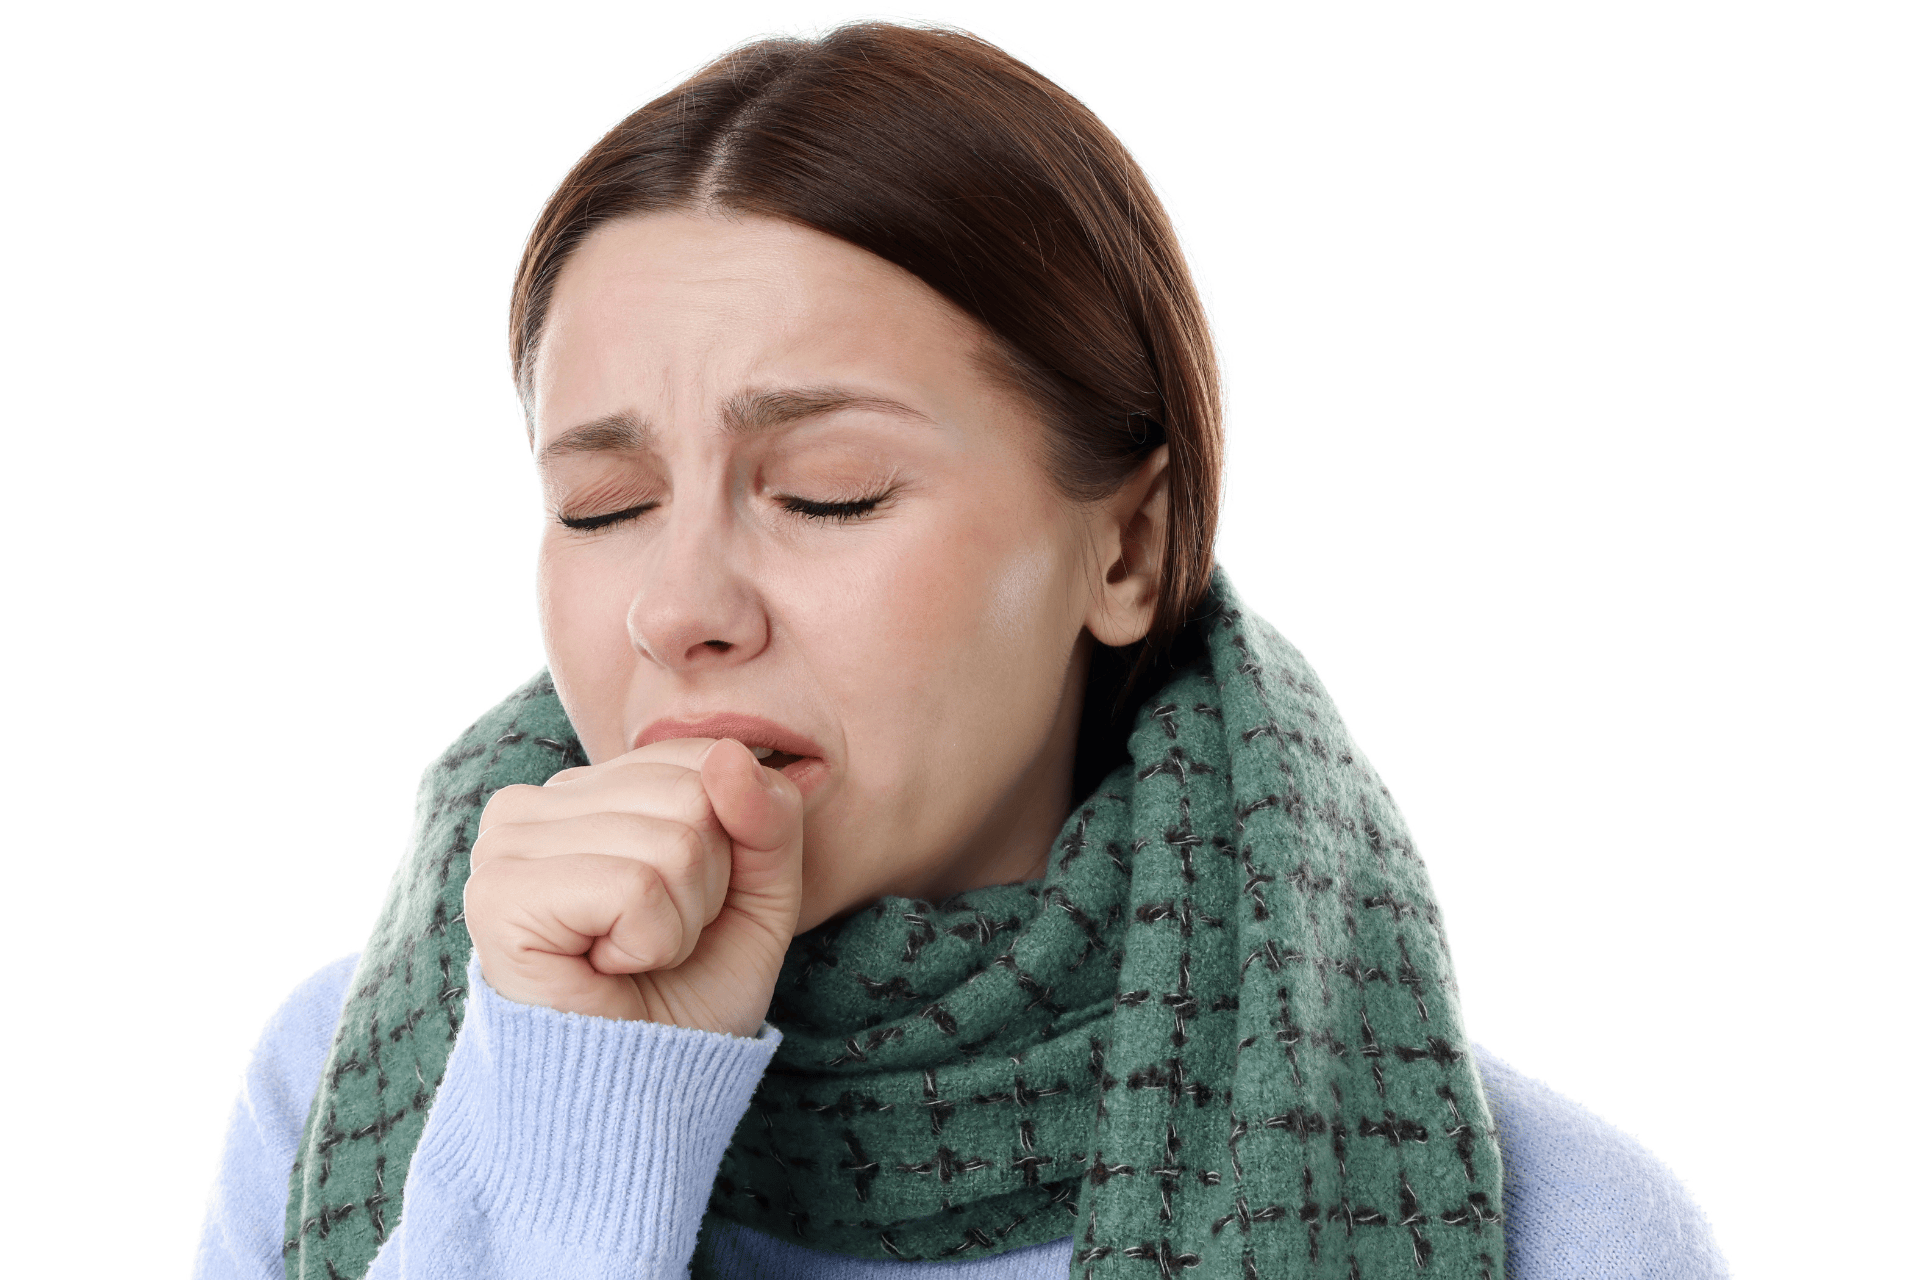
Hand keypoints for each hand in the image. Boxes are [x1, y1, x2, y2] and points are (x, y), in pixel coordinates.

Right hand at [464, 737, 802, 1035]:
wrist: (637, 1097)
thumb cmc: (686, 996)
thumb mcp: (761, 895)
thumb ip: (767, 817)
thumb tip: (730, 754)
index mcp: (588, 789)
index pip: (705, 757)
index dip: (731, 847)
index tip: (686, 908)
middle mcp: (533, 802)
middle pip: (695, 794)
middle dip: (707, 886)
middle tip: (656, 943)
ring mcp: (506, 842)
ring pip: (674, 841)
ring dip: (679, 923)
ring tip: (629, 959)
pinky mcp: (499, 895)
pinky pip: (635, 886)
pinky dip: (649, 944)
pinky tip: (605, 971)